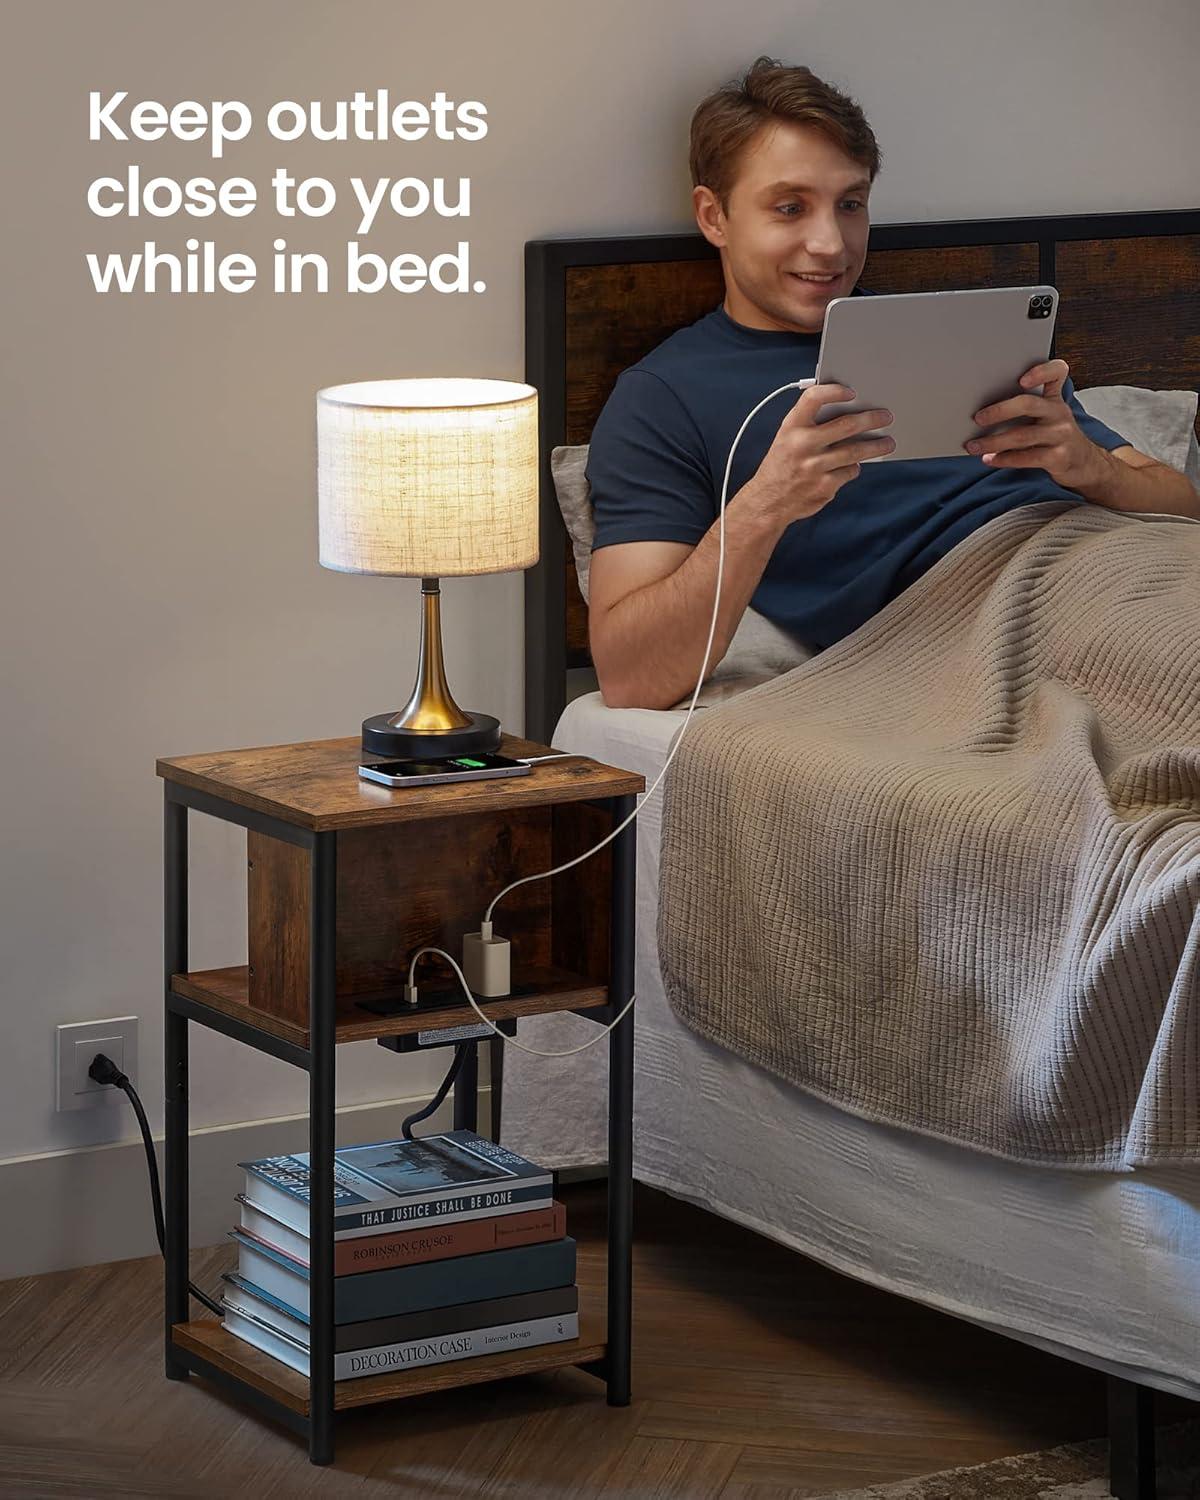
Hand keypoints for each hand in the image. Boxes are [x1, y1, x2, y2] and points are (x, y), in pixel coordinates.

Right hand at [753, 384, 895, 525]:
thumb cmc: (782, 465)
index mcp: (791, 427)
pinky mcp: (825, 486)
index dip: (834, 391)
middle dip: (872, 419)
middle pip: (846, 425)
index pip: (813, 398)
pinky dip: (854, 468)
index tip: (851, 392)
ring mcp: (814, 467)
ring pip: (855, 451)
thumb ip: (810, 423)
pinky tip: (854, 465)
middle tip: (887, 417)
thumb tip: (846, 411)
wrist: (769, 501)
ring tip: (888, 442)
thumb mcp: (787, 438)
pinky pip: (850, 472)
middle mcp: (802, 445)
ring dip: (875, 446)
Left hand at [963, 358, 1103, 491]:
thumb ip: (1025, 410)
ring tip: (973, 446)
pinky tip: (989, 459)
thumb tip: (982, 412)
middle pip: (1028, 404)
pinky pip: (1027, 458)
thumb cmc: (1055, 438)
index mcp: (1054, 399)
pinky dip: (1004, 458)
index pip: (1056, 373)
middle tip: (977, 418)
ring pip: (1022, 435)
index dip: (1041, 371)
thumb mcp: (1048, 417)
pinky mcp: (1059, 457)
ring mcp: (1061, 435)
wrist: (1084, 463)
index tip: (1021, 380)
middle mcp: (1059, 413)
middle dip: (999, 411)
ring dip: (992, 441)